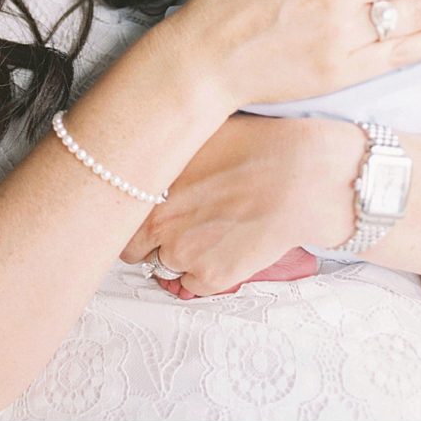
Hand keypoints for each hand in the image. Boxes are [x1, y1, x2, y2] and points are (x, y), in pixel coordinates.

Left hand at [121, 114, 359, 296]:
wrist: (301, 174)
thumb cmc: (257, 145)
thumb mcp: (199, 134)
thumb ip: (168, 154)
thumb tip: (154, 157)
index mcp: (150, 184)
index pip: (120, 213)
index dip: (135, 214)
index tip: (149, 211)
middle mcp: (158, 221)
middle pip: (133, 249)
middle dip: (150, 242)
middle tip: (179, 226)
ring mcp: (183, 253)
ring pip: (165, 267)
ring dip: (181, 256)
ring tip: (212, 232)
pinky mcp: (212, 276)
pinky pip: (194, 285)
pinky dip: (206, 272)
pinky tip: (228, 246)